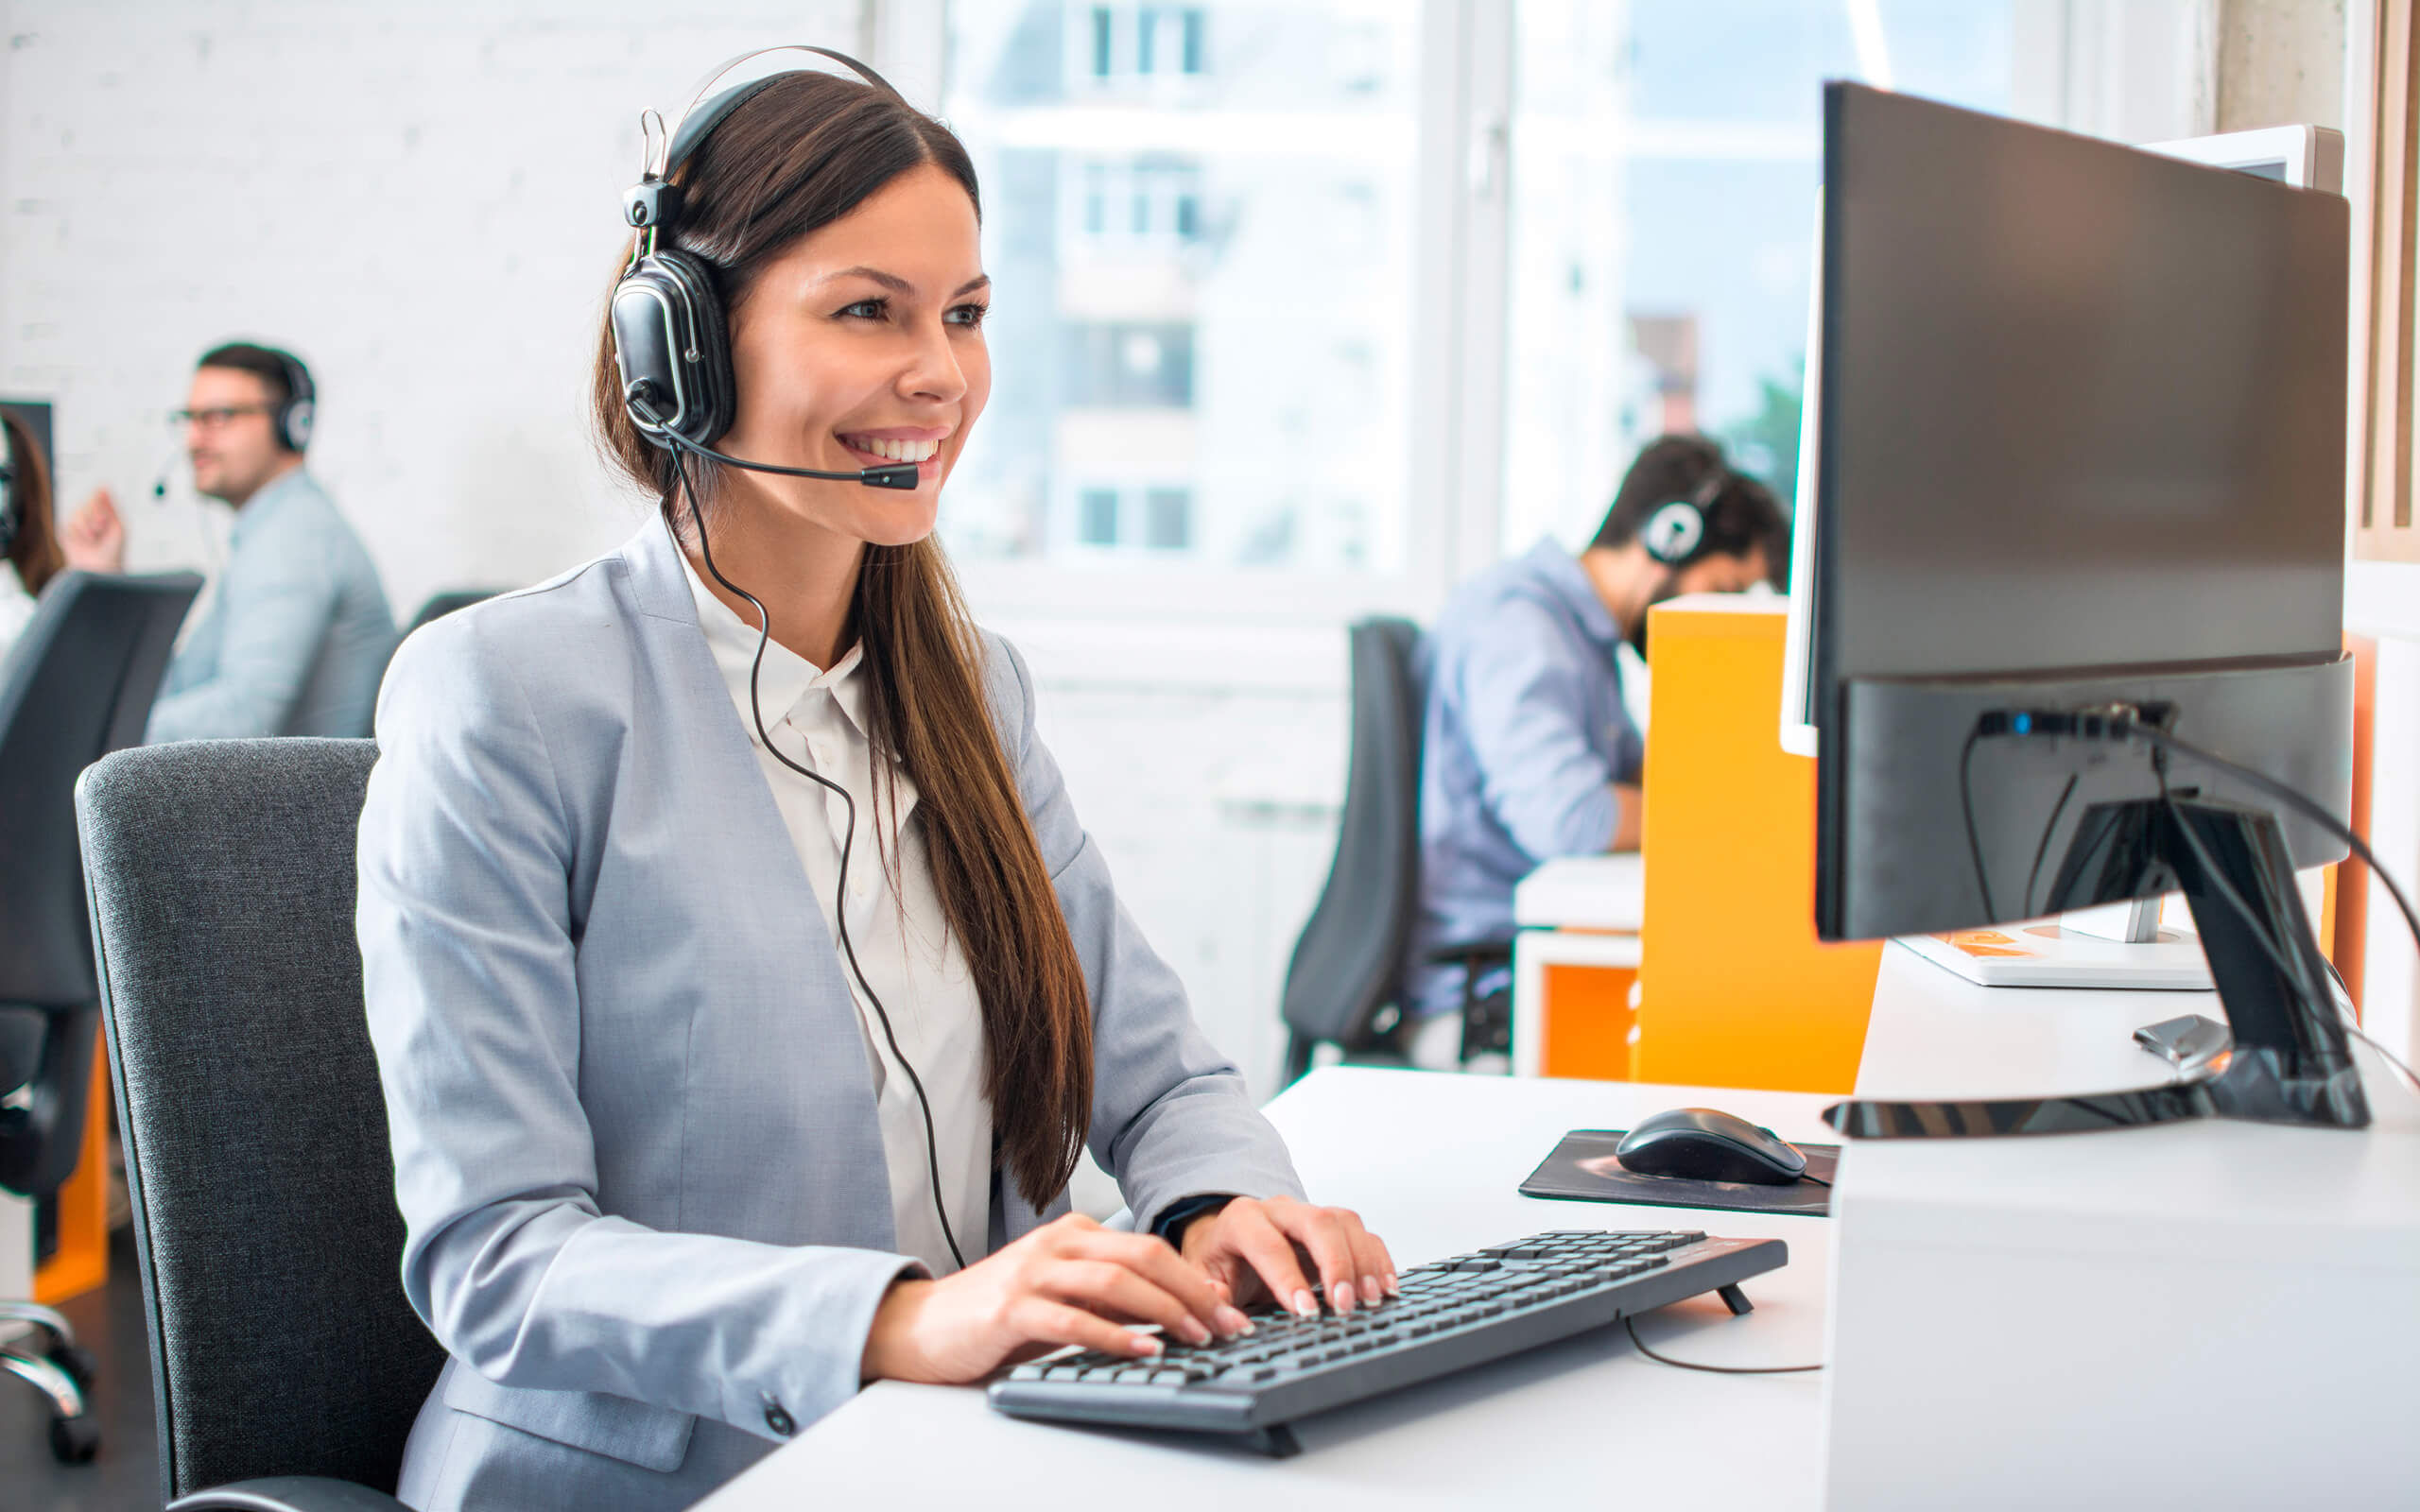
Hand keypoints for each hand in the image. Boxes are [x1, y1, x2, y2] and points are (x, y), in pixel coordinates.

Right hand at [60, 488, 125, 573]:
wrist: (100, 568)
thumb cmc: (113, 550)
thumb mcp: (117, 526)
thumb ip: (109, 507)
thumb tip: (103, 487)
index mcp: (106, 514)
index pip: (99, 496)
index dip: (100, 502)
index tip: (105, 513)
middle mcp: (91, 517)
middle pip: (88, 503)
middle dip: (96, 515)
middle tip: (102, 528)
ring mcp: (79, 524)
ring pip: (78, 513)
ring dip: (88, 526)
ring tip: (94, 538)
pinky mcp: (67, 532)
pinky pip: (69, 524)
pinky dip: (78, 533)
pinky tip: (85, 541)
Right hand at [860, 1213, 1253, 1383]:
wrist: (922, 1327)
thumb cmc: (998, 1317)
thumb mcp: (1064, 1299)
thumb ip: (1111, 1299)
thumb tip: (1178, 1313)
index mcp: (1073, 1235)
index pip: (1149, 1247)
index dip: (1194, 1279)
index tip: (1227, 1310)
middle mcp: (1056, 1244)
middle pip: (1142, 1256)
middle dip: (1193, 1292)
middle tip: (1227, 1326)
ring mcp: (1032, 1272)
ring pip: (1114, 1281)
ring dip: (1164, 1311)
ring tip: (1196, 1337)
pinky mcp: (1011, 1308)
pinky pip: (1073, 1318)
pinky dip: (1115, 1334)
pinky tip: (1143, 1349)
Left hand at [1179, 1195, 1396, 1318]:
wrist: (1228, 1244)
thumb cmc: (1218, 1265)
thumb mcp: (1201, 1280)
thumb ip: (1210, 1296)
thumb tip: (1228, 1316)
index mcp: (1241, 1220)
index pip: (1268, 1243)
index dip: (1288, 1277)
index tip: (1305, 1312)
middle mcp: (1279, 1209)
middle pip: (1317, 1221)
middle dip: (1336, 1264)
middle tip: (1344, 1305)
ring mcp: (1309, 1214)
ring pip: (1345, 1222)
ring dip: (1362, 1263)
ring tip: (1369, 1301)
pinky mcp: (1332, 1227)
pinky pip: (1363, 1234)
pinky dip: (1379, 1260)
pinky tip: (1385, 1288)